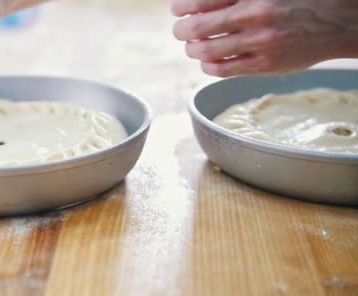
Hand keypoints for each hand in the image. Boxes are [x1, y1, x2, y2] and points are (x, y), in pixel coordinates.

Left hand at [171, 0, 357, 76]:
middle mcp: (255, 15)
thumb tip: (198, 3)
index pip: (201, 0)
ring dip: (192, 49)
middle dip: (181, 30)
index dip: (180, 6)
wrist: (337, 22)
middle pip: (197, 27)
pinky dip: (207, 66)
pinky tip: (208, 61)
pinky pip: (222, 70)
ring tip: (193, 46)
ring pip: (205, 51)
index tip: (177, 9)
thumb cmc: (296, 1)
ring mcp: (260, 42)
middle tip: (180, 30)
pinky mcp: (264, 65)